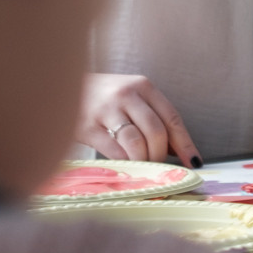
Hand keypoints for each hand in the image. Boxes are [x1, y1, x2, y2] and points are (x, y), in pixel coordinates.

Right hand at [80, 74, 200, 166]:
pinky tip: (124, 163)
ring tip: (141, 165)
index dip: (185, 143)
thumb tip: (177, 151)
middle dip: (160, 155)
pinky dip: (124, 162)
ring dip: (143, 161)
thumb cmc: (102, 97)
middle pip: (156, 133)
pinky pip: (114, 152)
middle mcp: (126, 94)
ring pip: (136, 144)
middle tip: (158, 167)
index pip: (172, 117)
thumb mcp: (130, 97)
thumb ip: (152, 118)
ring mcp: (106, 109)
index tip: (193, 162)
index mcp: (142, 86)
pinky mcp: (87, 126)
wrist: (59, 85)